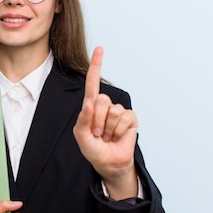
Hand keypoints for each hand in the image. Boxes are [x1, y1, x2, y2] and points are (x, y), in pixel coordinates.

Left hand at [73, 46, 138, 198]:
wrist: (109, 163)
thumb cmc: (93, 149)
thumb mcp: (81, 136)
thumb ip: (82, 120)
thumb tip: (89, 103)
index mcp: (91, 106)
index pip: (93, 83)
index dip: (96, 65)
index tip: (100, 49)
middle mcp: (106, 105)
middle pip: (101, 100)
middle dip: (97, 120)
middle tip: (98, 133)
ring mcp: (119, 111)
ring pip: (113, 111)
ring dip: (108, 128)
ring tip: (107, 136)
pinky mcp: (131, 119)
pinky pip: (124, 118)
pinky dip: (119, 131)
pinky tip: (117, 137)